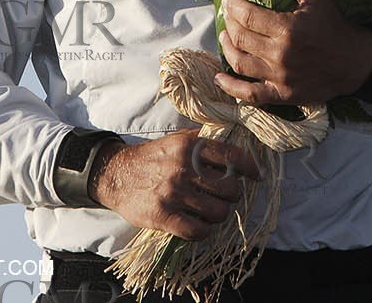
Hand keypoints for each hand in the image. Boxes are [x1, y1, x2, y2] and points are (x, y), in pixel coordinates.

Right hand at [88, 129, 260, 240]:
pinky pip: (198, 230)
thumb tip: (232, 141)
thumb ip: (202, 141)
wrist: (115, 175)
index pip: (232, 155)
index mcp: (189, 147)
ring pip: (218, 212)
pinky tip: (200, 225)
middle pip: (230, 188)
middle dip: (233, 195)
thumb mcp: (176, 140)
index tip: (257, 176)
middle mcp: (183, 168)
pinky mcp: (163, 216)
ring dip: (219, 214)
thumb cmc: (151, 158)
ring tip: (211, 211)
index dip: (250, 167)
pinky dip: (205, 231)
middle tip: (225, 196)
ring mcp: (173, 193)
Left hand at [216, 0, 371, 104]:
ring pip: (240, 63)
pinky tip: (219, 78)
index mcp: (287, 29)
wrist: (354, 61)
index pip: (247, 17)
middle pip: (240, 38)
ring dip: (227, 48)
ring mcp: (280, 77)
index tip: (229, 0)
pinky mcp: (282, 94)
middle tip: (227, 15)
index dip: (233, 7)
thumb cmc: (333, 25)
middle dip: (228, 24)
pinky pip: (251, 95)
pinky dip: (231, 88)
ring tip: (225, 37)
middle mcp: (280, 54)